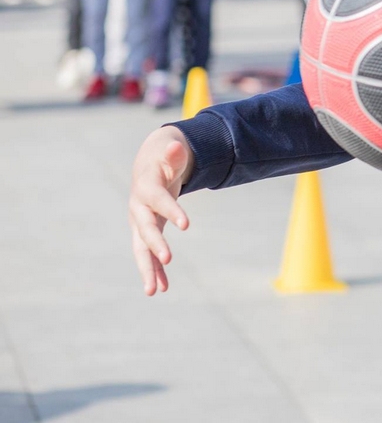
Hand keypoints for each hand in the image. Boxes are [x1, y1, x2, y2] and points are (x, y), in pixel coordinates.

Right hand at [128, 127, 193, 295]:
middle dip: (155, 244)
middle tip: (169, 259)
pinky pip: (148, 254)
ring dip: (148, 269)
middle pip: (145, 228)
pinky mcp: (145, 233)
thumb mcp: (171, 153)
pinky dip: (155, 271)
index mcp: (146, 187)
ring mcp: (139, 223)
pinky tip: (162, 289)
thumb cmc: (164, 159)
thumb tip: (176, 146)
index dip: (172, 210)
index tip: (186, 224)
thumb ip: (174, 153)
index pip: (158, 200)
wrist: (148, 168)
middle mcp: (138, 208)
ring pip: (141, 249)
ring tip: (155, 291)